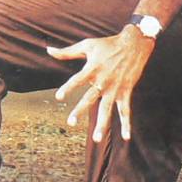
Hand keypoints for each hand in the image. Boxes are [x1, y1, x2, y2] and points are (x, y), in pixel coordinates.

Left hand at [48, 26, 155, 142]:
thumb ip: (67, 52)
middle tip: (71, 122)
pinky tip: (125, 137)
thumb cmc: (108, 44)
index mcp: (93, 68)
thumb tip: (48, 50)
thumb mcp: (87, 45)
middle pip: (90, 98)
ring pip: (107, 108)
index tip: (59, 97)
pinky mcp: (126, 92)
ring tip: (95, 138)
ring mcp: (115, 88)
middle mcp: (103, 80)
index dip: (69, 88)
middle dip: (80, 110)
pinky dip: (126, 124)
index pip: (78, 80)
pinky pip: (126, 110)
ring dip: (102, 124)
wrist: (134, 43)